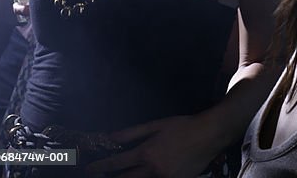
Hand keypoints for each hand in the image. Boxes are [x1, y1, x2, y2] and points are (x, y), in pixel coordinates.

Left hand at [89, 115, 218, 177]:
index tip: (88, 169)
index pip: (117, 163)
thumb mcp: (157, 125)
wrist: (208, 135)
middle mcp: (151, 169)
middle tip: (98, 177)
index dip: (100, 167)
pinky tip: (144, 175)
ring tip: (123, 176)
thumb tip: (112, 137)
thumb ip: (133, 133)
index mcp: (146, 153)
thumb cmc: (182, 126)